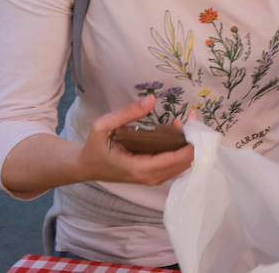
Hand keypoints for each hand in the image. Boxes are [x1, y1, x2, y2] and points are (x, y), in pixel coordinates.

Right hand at [79, 96, 193, 186]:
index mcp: (139, 168)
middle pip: (186, 162)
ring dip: (189, 144)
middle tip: (189, 118)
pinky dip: (183, 149)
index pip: (177, 159)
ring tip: (182, 123)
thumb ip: (127, 113)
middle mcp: (150, 177)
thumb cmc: (94, 147)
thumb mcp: (103, 126)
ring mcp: (153, 179)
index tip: (191, 121)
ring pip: (184, 164)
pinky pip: (176, 165)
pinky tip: (176, 131)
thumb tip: (151, 99)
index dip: (191, 141)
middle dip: (193, 139)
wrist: (86, 166)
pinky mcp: (154, 176)